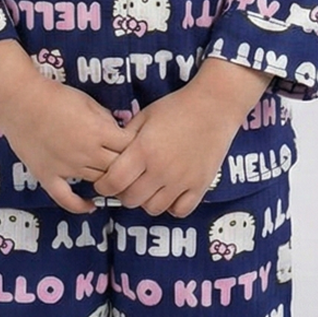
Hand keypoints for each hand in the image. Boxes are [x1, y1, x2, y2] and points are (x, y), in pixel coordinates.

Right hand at [0, 41, 129, 212]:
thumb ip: (107, 120)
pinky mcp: (48, 176)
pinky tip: (91, 206)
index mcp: (98, 132)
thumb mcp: (88, 102)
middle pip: (118, 169)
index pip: (130, 148)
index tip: (137, 147)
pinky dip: (80, 206)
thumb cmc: (55, 96)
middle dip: (126, 167)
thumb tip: (120, 133)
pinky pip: (66, 199)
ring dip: (108, 181)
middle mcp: (86, 154)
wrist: (19, 100)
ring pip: (98, 182)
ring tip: (114, 180)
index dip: (136, 148)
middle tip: (129, 166)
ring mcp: (66, 168)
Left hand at [92, 59, 271, 217]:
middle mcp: (161, 169)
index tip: (105, 183)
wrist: (213, 106)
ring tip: (149, 188)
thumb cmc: (177, 107)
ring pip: (153, 208)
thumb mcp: (144, 116)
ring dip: (146, 201)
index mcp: (143, 150)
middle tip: (127, 184)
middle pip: (131, 199)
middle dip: (123, 194)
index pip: (114, 182)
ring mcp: (182, 180)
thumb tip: (110, 154)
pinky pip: (180, 210)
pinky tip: (170, 193)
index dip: (104, 186)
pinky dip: (172, 206)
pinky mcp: (200, 185)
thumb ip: (125, 137)